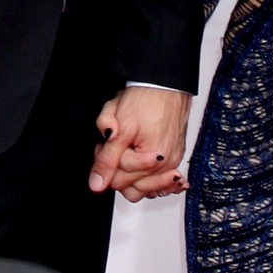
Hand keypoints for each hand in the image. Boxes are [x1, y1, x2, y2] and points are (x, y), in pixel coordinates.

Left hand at [89, 87, 190, 201]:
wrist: (166, 83)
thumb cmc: (147, 99)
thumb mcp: (120, 127)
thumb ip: (106, 159)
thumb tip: (97, 184)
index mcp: (152, 162)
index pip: (118, 180)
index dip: (105, 161)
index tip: (104, 144)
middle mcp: (166, 167)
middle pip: (130, 188)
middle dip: (117, 168)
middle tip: (113, 145)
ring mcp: (172, 164)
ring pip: (143, 188)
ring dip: (130, 173)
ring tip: (126, 150)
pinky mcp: (175, 158)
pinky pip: (158, 182)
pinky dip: (147, 176)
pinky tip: (141, 162)